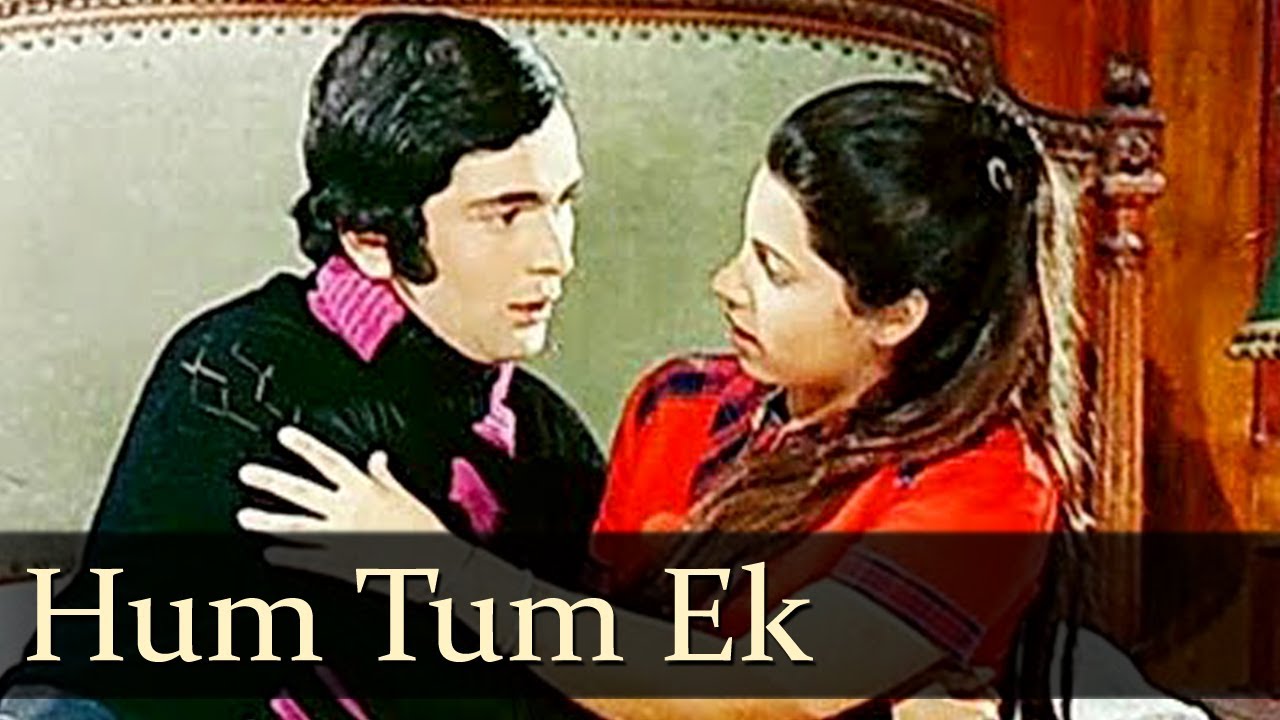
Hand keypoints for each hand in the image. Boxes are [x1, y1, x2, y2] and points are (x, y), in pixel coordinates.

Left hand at [236, 426, 464, 586]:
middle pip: (303, 492)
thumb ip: (384, 476)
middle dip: (273, 481)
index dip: (306, 446)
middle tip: (246, 473)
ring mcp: (343, 536)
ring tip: (244, 517)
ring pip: (298, 527)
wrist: (436, 564)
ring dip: (269, 521)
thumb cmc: (424, 528)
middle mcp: (349, 509)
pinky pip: (309, 558)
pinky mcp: (343, 563)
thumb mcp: (404, 496)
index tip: (284, 434)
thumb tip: (376, 456)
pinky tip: (270, 553)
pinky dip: (288, 555)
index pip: (330, 461)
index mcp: (365, 489)